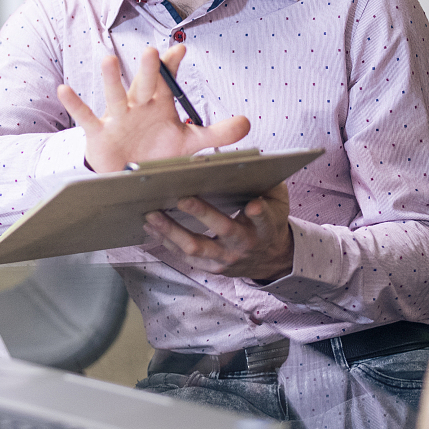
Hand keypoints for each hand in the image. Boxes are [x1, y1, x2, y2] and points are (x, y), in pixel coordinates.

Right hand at [59, 44, 251, 172]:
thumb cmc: (158, 154)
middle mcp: (138, 106)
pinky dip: (75, 104)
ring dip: (111, 79)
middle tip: (153, 52)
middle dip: (149, 70)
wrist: (130, 177)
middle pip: (144, 84)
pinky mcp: (99, 134)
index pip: (168, 81)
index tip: (179, 50)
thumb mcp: (189, 144)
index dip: (172, 66)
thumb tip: (248, 123)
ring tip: (108, 59)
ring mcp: (117, 118)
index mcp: (160, 105)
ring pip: (114, 95)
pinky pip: (85, 117)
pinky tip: (65, 90)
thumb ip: (217, 134)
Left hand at [143, 182, 293, 280]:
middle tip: (181, 198)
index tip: (252, 204)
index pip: (264, 219)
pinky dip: (166, 242)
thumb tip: (248, 160)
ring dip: (171, 231)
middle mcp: (245, 245)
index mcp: (265, 227)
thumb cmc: (270, 221)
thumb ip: (267, 183)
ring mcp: (226, 259)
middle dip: (202, 213)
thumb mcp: (277, 201)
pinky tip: (151, 227)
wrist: (270, 258)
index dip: (259, 213)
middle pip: (223, 230)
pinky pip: (184, 257)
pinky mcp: (211, 267)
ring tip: (152, 214)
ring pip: (196, 248)